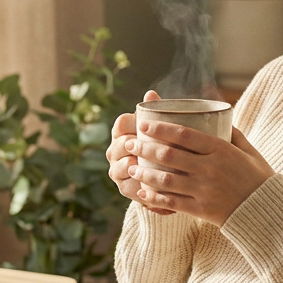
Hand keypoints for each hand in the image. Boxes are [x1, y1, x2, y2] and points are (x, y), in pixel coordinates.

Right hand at [107, 90, 173, 214]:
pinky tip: (153, 187)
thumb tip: (150, 93)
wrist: (167, 173)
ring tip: (141, 166)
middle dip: (129, 144)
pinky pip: (130, 189)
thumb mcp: (163, 128)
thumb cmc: (164, 143)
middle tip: (142, 145)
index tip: (143, 123)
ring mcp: (118, 171)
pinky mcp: (126, 189)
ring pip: (120, 168)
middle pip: (118, 145)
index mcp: (123, 133)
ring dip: (130, 166)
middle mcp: (116, 152)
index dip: (130, 123)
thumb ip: (156, 111)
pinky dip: (140, 188)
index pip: (121, 123)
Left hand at [124, 120, 274, 226]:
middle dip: (144, 148)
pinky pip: (172, 203)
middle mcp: (210, 168)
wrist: (267, 210)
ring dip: (144, 172)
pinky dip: (154, 198)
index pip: (183, 134)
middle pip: (169, 155)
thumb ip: (231, 133)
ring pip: (166, 180)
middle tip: (130, 142)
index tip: (143, 123)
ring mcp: (205, 190)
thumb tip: (215, 116)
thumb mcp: (248, 150)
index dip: (159, 128)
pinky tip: (141, 193)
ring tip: (131, 166)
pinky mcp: (201, 209)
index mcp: (221, 149)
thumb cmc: (257, 177)